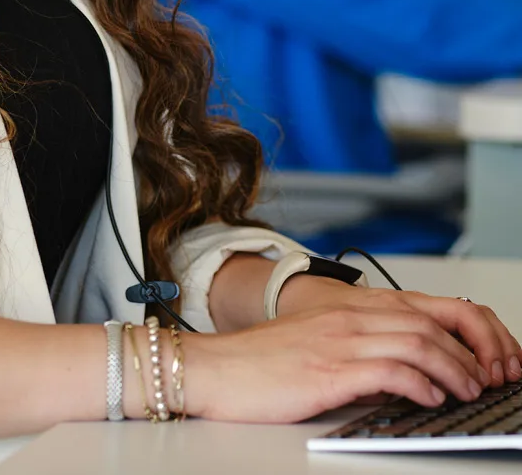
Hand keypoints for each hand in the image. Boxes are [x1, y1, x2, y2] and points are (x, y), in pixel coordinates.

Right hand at [277, 275, 521, 387]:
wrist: (216, 369)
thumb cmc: (263, 363)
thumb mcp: (319, 344)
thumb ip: (359, 346)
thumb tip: (407, 371)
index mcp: (348, 309)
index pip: (426, 306)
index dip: (467, 330)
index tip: (488, 358)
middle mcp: (348, 318)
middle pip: (432, 322)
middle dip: (473, 353)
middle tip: (489, 380)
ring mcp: (340, 342)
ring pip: (419, 343)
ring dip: (456, 371)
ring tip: (468, 391)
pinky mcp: (329, 371)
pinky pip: (390, 370)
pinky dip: (421, 385)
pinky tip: (430, 399)